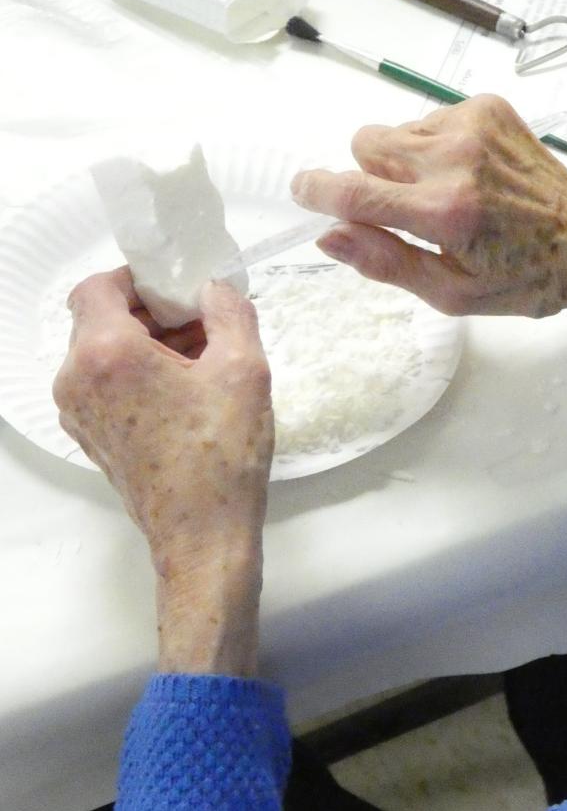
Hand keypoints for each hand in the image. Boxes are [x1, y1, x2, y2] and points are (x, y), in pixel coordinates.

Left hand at [53, 268, 273, 674]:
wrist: (202, 533)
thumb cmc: (222, 453)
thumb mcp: (245, 368)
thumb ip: (230, 312)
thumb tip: (215, 288)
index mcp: (106, 353)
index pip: (98, 286)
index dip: (138, 278)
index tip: (178, 288)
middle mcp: (77, 380)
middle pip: (98, 319)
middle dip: (150, 311)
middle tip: (202, 321)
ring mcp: (79, 413)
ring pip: (103, 353)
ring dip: (147, 343)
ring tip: (203, 357)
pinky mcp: (93, 437)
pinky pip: (106, 385)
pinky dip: (139, 373)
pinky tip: (188, 390)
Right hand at [291, 95, 566, 317]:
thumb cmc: (523, 279)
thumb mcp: (452, 294)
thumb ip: (385, 262)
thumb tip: (328, 234)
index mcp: (445, 212)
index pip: (355, 191)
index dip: (318, 191)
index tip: (304, 191)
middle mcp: (456, 159)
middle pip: (366, 145)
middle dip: (371, 177)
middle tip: (407, 210)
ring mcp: (474, 125)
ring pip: (397, 131)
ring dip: (405, 160)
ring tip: (447, 193)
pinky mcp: (489, 108)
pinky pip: (430, 118)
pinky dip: (436, 145)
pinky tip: (471, 173)